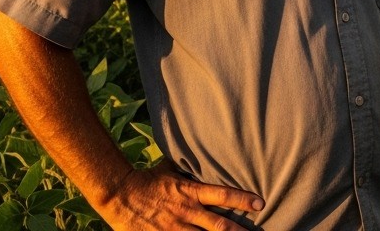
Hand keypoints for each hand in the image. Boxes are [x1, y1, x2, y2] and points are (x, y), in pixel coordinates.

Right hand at [95, 161, 263, 230]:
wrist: (119, 194)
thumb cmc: (146, 180)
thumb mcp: (171, 170)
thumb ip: (189, 169)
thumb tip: (203, 155)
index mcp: (190, 192)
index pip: (223, 194)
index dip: (243, 199)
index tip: (260, 203)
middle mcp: (186, 211)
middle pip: (219, 225)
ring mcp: (175, 228)